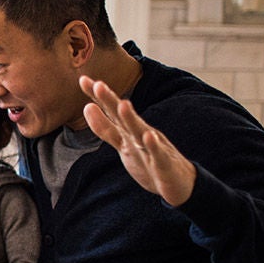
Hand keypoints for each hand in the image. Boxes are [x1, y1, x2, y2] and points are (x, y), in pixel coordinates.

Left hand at [79, 75, 196, 206]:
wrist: (180, 183)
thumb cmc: (148, 160)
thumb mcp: (123, 143)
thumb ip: (105, 127)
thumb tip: (87, 106)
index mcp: (129, 130)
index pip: (111, 110)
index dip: (98, 96)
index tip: (83, 79)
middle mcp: (141, 134)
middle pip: (123, 116)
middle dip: (111, 101)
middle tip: (98, 85)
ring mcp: (153, 148)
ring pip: (140, 132)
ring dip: (131, 119)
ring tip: (123, 105)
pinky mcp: (163, 164)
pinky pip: (158, 154)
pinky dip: (153, 146)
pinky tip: (149, 136)